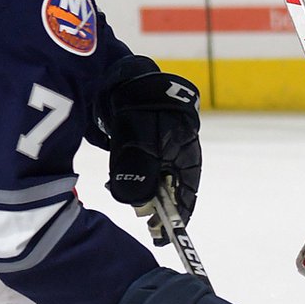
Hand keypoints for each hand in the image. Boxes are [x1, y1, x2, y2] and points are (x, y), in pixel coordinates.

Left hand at [96, 57, 200, 244]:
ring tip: (132, 203)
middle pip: (171, 183)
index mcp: (185, 147)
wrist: (116, 71)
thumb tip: (137, 202)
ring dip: (144, 190)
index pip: (187, 187)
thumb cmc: (135, 103)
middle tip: (147, 222)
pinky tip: (119, 180)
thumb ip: (139, 173)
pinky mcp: (140, 132)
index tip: (167, 232)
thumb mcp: (139, 142)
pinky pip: (141, 161)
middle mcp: (177, 144)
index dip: (179, 211)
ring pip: (155, 173)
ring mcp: (159, 138)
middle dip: (159, 203)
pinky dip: (133, 174)